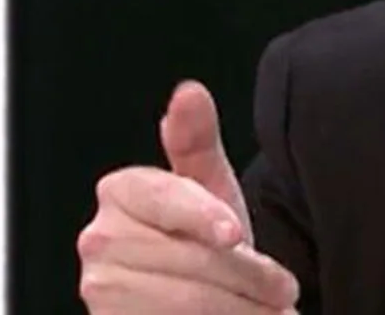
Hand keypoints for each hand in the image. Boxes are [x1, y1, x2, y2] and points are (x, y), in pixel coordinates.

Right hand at [78, 81, 300, 312]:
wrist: (193, 292)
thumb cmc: (204, 232)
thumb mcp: (207, 183)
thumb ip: (196, 138)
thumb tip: (188, 92)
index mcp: (121, 191)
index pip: (166, 200)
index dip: (203, 217)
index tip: (235, 233)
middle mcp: (98, 239)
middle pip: (187, 257)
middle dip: (248, 276)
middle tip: (285, 288)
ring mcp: (99, 288)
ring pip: (186, 301)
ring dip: (242, 309)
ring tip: (276, 310)